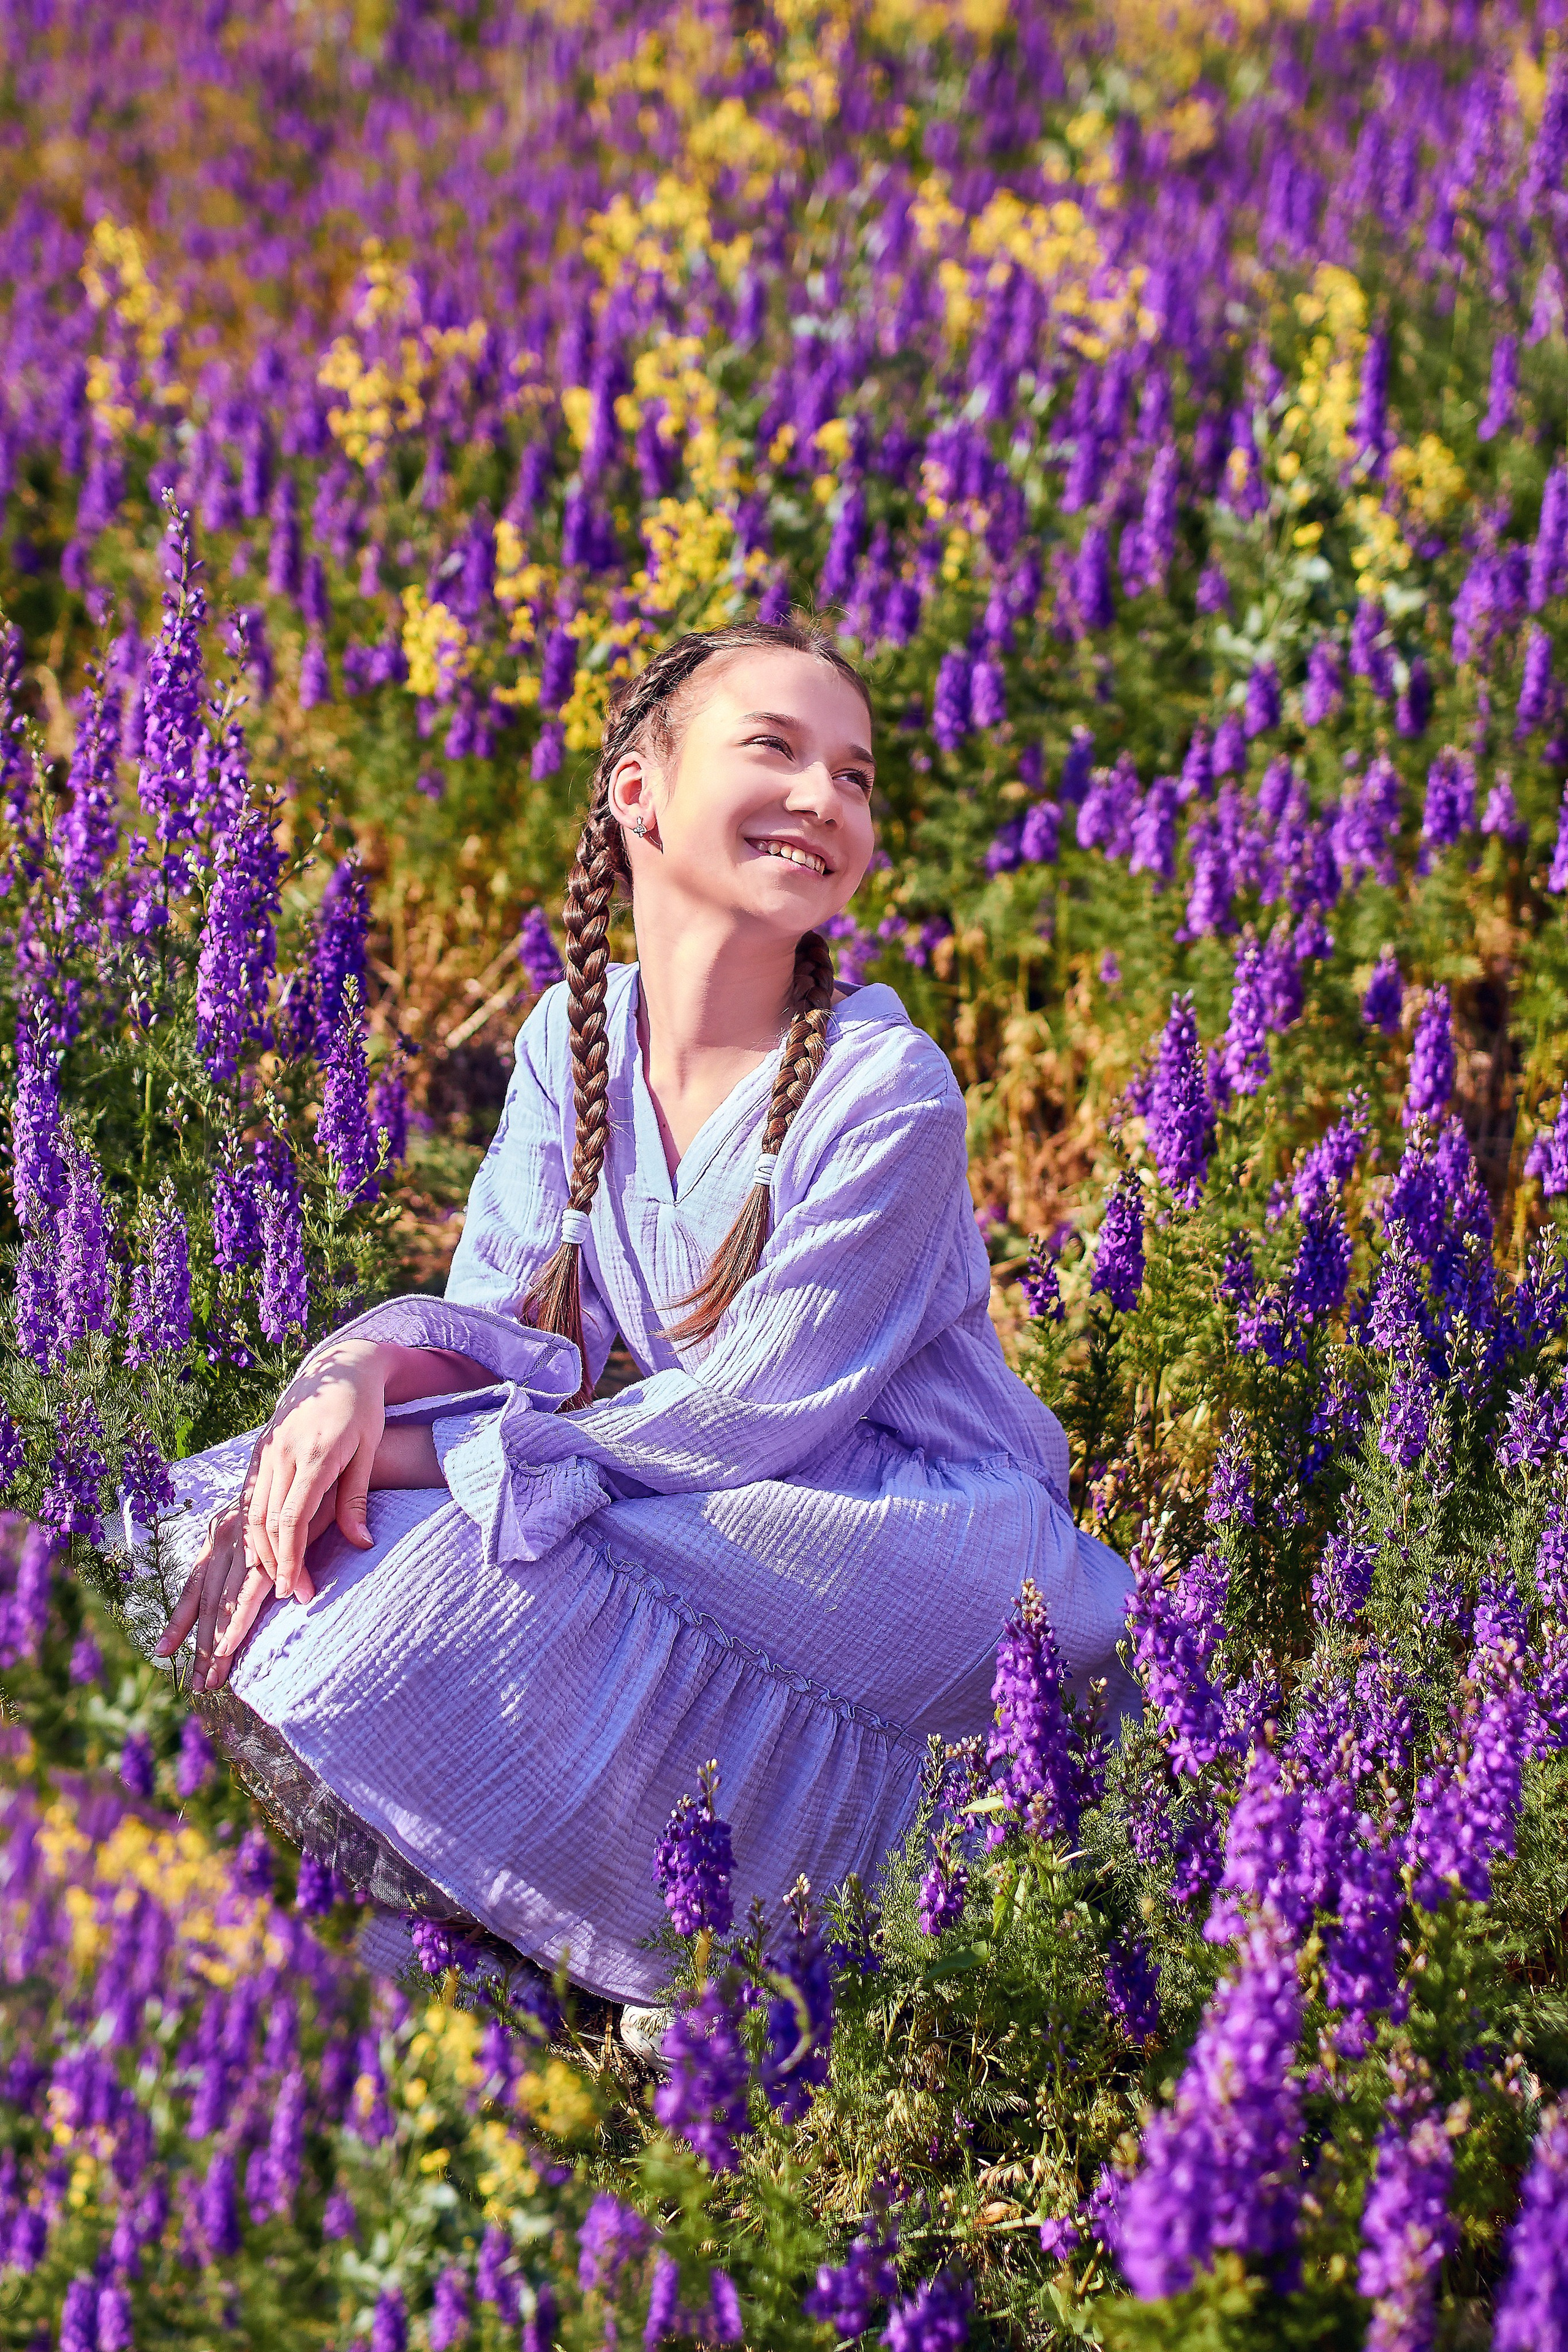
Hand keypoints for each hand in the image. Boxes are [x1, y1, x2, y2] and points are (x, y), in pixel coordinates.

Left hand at [154, 1495, 322, 1690]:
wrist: (326, 1455)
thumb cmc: (303, 1489)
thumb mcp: (272, 1524)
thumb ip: (259, 1553)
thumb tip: (259, 1583)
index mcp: (222, 1532)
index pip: (195, 1584)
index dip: (179, 1620)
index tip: (161, 1651)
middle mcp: (226, 1536)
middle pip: (206, 1602)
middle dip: (198, 1647)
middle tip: (194, 1685)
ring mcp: (246, 1542)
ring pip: (223, 1602)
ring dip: (215, 1645)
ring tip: (209, 1681)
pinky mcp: (271, 1547)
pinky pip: (252, 1590)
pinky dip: (239, 1619)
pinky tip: (230, 1645)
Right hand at [244, 1338, 396, 1602]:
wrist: (340, 1366)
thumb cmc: (362, 1409)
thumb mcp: (368, 1449)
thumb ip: (356, 1498)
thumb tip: (360, 1544)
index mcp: (313, 1455)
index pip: (293, 1518)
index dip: (291, 1558)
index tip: (295, 1589)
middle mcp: (283, 1454)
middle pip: (267, 1521)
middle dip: (275, 1563)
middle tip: (288, 1595)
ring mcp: (266, 1451)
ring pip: (251, 1511)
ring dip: (258, 1549)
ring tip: (270, 1579)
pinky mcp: (260, 1450)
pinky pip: (249, 1495)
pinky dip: (249, 1526)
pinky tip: (256, 1549)